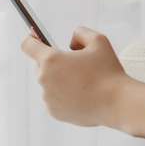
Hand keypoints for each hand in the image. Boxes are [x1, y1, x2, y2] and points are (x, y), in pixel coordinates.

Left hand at [21, 26, 144, 136]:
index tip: (36, 38)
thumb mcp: (99, 41)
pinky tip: (81, 96)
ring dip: (60, 80)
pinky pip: (54, 99)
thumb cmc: (108, 72)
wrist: (117, 103)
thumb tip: (71, 43)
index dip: (31, 39)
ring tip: (83, 83)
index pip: (28, 45)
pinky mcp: (54, 112)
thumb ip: (80, 33)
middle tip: (76, 65)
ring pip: (49, 83)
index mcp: (52, 59)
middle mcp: (44, 79)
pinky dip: (63, 96)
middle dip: (54, 62)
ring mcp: (48, 98)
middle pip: (40, 65)